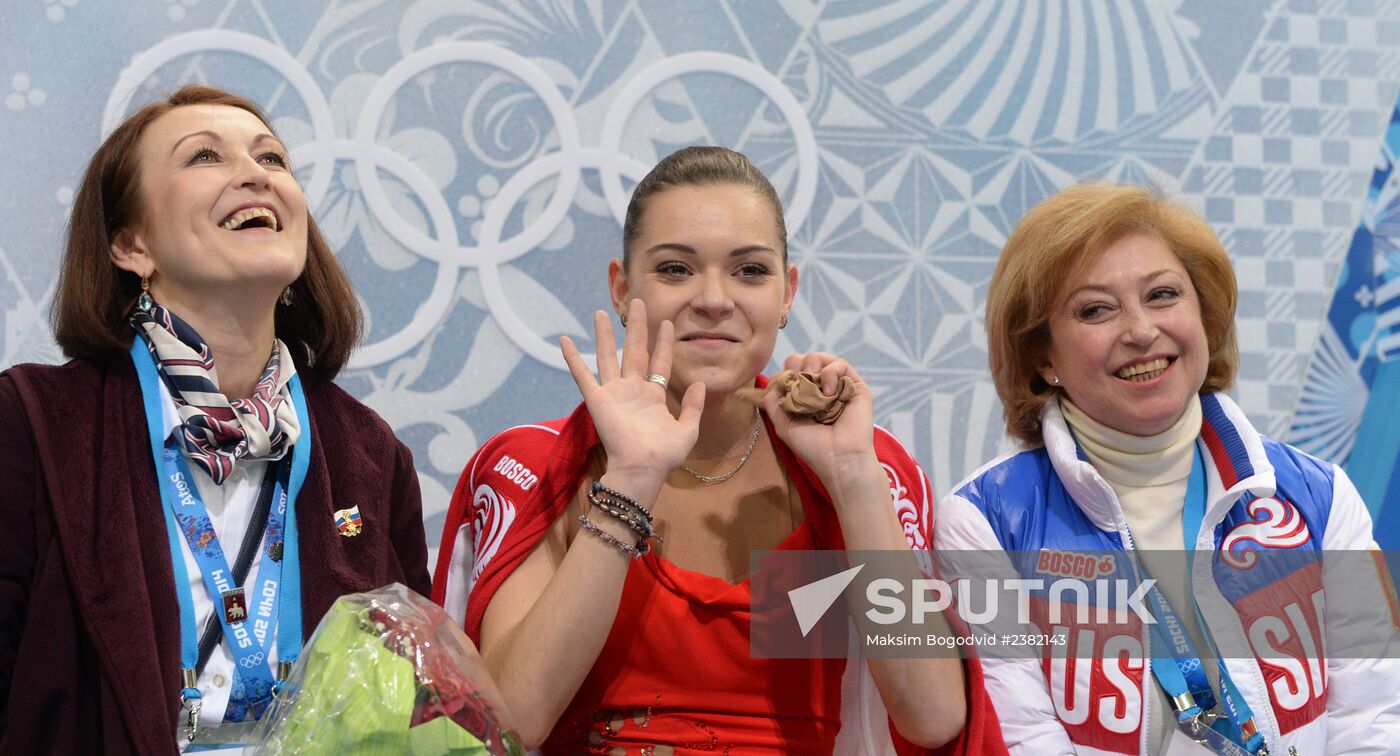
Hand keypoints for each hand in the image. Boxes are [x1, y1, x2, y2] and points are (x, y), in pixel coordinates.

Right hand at [560, 299, 704, 486]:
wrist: (643, 467)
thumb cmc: (665, 454)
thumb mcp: (687, 430)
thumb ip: (693, 407)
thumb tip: (700, 384)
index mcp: (653, 396)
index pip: (659, 362)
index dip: (663, 343)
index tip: (667, 322)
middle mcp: (632, 390)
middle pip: (634, 351)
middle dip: (636, 327)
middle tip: (637, 303)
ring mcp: (613, 393)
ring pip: (608, 356)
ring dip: (605, 335)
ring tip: (601, 313)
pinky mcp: (597, 399)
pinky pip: (582, 375)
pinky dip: (572, 358)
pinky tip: (564, 340)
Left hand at [764, 352, 879, 485]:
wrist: (839, 459)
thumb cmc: (813, 447)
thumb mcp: (784, 425)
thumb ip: (773, 403)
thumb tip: (772, 381)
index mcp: (806, 398)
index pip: (792, 372)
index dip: (785, 373)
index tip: (782, 386)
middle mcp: (822, 390)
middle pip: (805, 360)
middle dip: (797, 366)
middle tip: (798, 380)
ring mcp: (839, 387)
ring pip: (823, 358)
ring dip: (813, 365)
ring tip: (812, 381)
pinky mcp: (855, 386)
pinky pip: (841, 365)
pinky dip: (831, 372)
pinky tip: (828, 391)